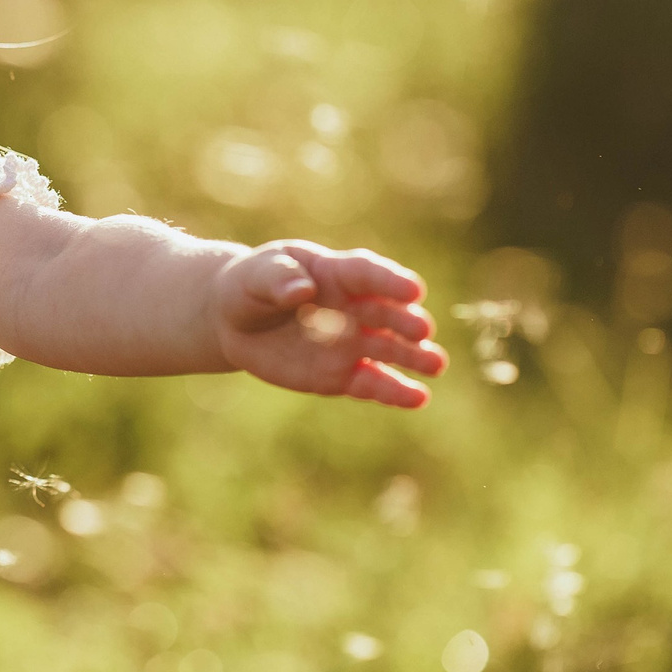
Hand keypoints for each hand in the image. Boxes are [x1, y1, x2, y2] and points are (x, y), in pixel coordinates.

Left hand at [208, 240, 445, 407]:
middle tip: (422, 330)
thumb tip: (302, 289)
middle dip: (405, 320)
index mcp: (335, 273)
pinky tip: (418, 398)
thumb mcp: (255, 275)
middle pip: (386, 313)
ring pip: (389, 349)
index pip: (367, 273)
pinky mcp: (343, 375)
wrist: (235, 321)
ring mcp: (351, 342)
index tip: (413, 291)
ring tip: (436, 364)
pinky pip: (373, 384)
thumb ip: (277, 279)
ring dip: (414, 356)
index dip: (390, 281)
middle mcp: (354, 308)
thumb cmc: (251, 286)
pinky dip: (395, 392)